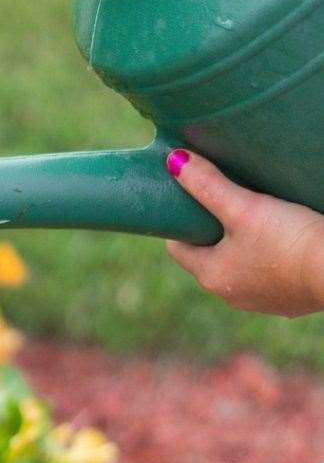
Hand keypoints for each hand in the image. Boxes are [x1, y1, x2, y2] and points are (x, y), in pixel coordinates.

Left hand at [164, 149, 323, 317]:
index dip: (182, 224)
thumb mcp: (245, 207)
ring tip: (254, 221)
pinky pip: (268, 277)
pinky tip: (282, 242)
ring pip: (239, 268)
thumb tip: (174, 160)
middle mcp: (229, 295)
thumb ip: (209, 185)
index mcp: (211, 276)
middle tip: (224, 204)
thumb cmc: (289, 239)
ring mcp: (259, 301)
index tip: (191, 204)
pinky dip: (268, 260)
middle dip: (212, 233)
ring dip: (241, 247)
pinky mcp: (287, 301)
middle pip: (209, 258)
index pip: (179, 248)